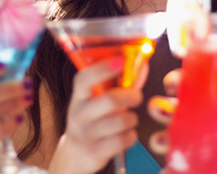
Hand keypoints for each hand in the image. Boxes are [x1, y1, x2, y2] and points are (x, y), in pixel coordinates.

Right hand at [48, 57, 142, 173]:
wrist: (75, 154)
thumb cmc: (92, 120)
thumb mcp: (94, 101)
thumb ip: (115, 85)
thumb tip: (141, 66)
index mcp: (78, 97)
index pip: (85, 78)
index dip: (104, 68)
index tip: (122, 60)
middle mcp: (79, 114)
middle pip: (110, 100)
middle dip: (131, 96)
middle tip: (136, 96)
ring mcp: (86, 134)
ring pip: (121, 121)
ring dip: (132, 118)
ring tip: (129, 119)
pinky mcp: (95, 152)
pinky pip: (123, 140)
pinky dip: (131, 136)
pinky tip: (126, 134)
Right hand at [147, 69, 216, 173]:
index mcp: (213, 105)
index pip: (191, 86)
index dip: (178, 80)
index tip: (173, 81)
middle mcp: (198, 122)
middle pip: (171, 109)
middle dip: (159, 106)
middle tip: (160, 108)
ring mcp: (193, 145)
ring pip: (167, 137)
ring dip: (159, 137)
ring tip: (163, 141)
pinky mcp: (191, 166)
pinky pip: (174, 166)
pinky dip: (168, 168)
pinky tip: (169, 169)